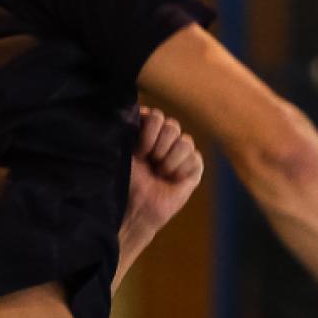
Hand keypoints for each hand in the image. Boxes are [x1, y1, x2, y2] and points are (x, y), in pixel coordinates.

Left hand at [122, 107, 203, 244]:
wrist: (135, 209)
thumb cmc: (125, 181)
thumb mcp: (123, 150)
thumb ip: (131, 126)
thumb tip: (141, 109)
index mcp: (146, 130)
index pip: (156, 117)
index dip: (147, 134)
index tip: (138, 152)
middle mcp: (164, 138)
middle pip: (172, 126)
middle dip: (158, 147)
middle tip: (149, 163)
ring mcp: (180, 152)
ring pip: (185, 141)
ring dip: (169, 161)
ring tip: (159, 173)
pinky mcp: (193, 167)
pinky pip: (195, 158)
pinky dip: (180, 170)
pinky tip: (171, 180)